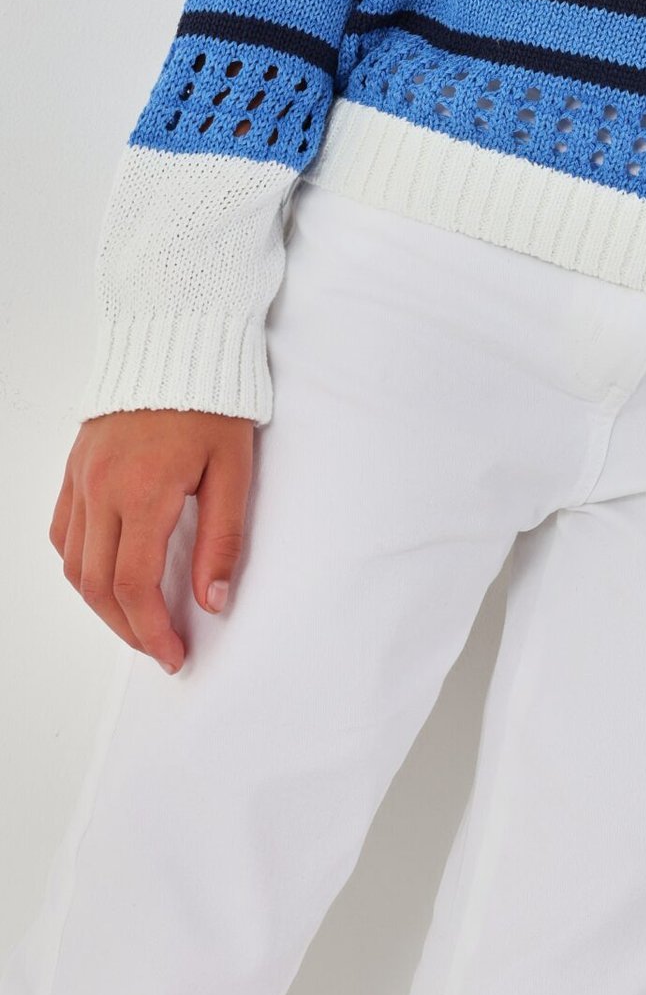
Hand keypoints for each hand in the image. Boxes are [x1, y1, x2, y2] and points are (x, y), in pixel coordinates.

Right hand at [50, 411, 254, 674]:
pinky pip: (62, 531)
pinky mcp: (74, 468)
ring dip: (101, 602)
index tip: (173, 654)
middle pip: (97, 584)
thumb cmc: (214, 400)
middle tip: (158, 648)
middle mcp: (102, 488)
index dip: (151, 630)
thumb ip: (222, 538)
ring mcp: (81, 478)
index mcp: (144, 490)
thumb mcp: (234, 468)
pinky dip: (80, 563)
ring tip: (136, 619)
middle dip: (127, 628)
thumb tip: (213, 601)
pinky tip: (106, 573)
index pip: (134, 584)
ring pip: (74, 564)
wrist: (177, 340)